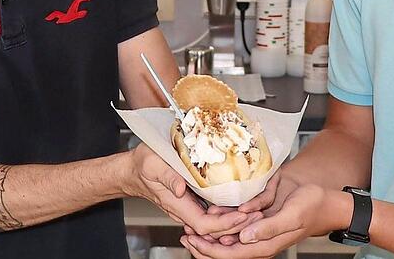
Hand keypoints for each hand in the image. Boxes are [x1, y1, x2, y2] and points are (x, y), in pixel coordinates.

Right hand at [124, 144, 256, 235]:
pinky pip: (213, 212)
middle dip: (237, 224)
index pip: (205, 225)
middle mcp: (186, 209)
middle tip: (258, 214)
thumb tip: (180, 188)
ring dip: (235, 219)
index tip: (242, 215)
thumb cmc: (143, 165)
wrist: (134, 169)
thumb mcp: (152, 164)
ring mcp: (190, 206)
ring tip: (256, 211)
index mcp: (178, 204)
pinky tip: (242, 204)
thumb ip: (167, 177)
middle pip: (215, 229)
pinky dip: (227, 212)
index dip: (225, 224)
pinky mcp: (194, 200)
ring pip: (216, 222)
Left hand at [180, 183, 349, 258]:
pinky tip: (209, 214)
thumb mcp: (292, 215)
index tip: (190, 238)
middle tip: (183, 231)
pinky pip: (234, 227)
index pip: (229, 254)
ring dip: (209, 234)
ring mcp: (257, 232)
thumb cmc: (310, 207)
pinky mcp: (257, 222)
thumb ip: (269, 228)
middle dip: (202, 244)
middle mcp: (257, 241)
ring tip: (190, 224)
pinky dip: (220, 223)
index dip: (207, 249)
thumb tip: (244, 238)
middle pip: (223, 251)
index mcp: (265, 245)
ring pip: (226, 239)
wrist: (323, 200)